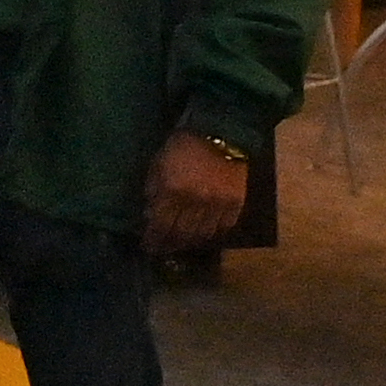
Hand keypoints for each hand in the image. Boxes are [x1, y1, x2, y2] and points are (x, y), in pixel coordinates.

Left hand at [143, 130, 248, 253]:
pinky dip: (212, 235)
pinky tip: (204, 236)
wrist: (220, 134)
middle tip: (163, 250)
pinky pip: (223, 228)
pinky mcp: (236, 204)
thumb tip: (149, 213)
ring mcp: (218, 204)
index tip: (148, 247)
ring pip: (203, 235)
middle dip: (170, 245)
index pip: (160, 224)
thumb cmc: (182, 146)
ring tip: (181, 245)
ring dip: (190, 243)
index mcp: (172, 190)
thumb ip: (153, 189)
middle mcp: (195, 202)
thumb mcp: (158, 163)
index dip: (153, 239)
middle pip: (181, 234)